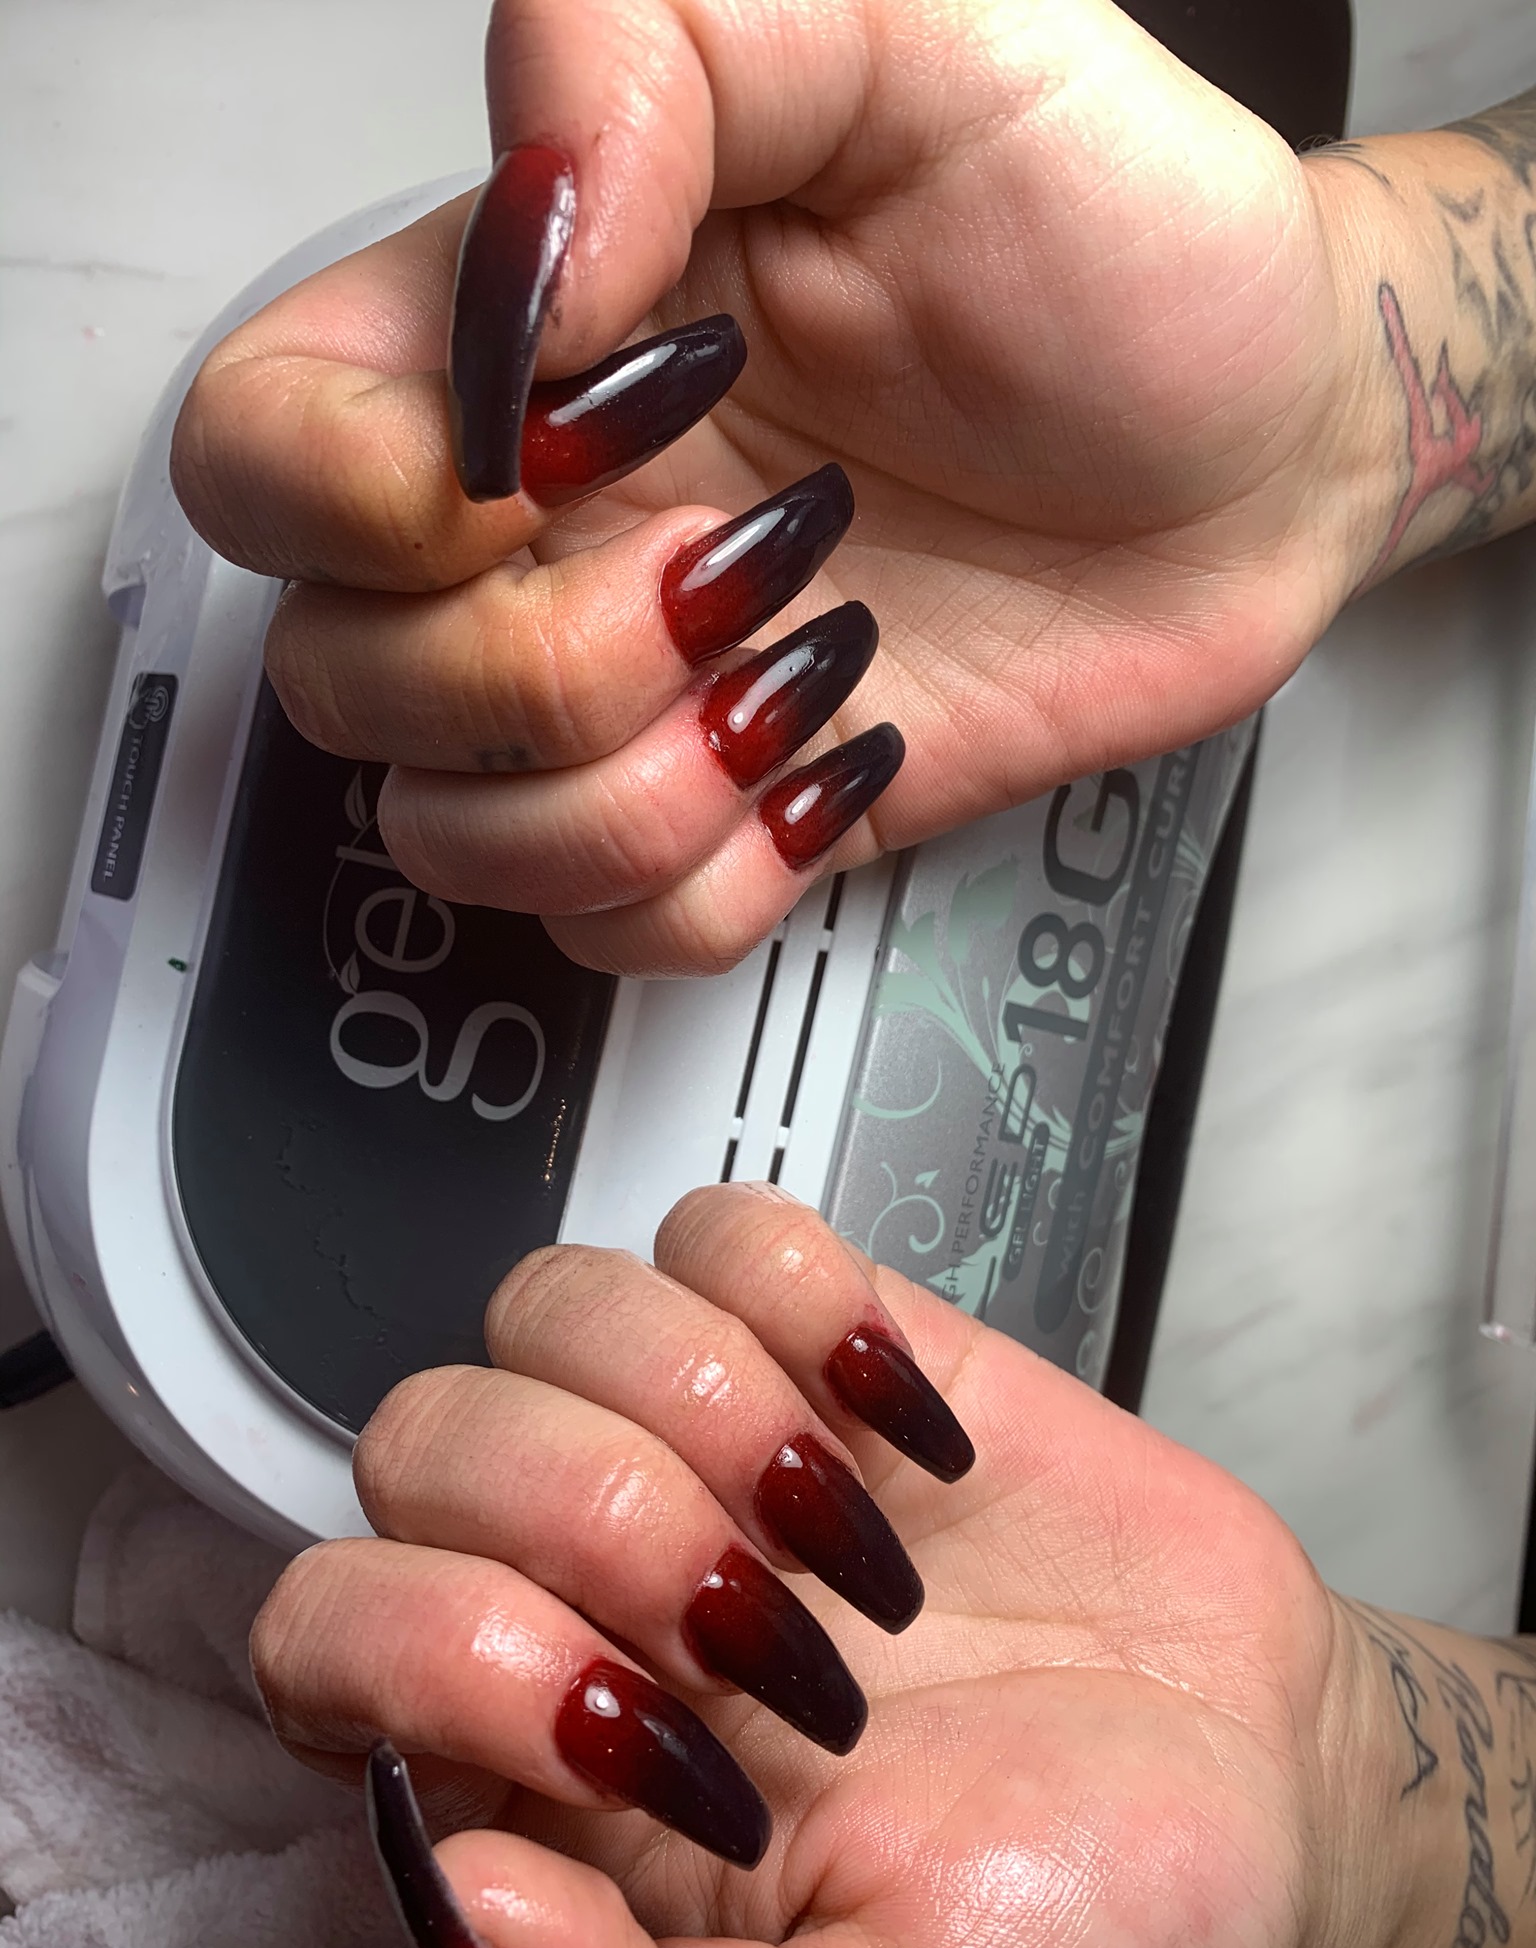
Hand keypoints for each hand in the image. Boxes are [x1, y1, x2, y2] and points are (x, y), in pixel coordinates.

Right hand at [171, 0, 1373, 976]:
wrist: (1264, 440)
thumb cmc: (1120, 240)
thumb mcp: (917, 32)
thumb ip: (661, 45)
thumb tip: (527, 258)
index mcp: (531, 334)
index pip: (263, 452)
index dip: (365, 495)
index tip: (574, 439)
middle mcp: (552, 525)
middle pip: (337, 679)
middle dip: (538, 665)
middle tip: (740, 556)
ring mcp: (637, 689)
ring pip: (457, 839)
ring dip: (627, 792)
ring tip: (798, 660)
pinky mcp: (734, 811)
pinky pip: (615, 930)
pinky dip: (717, 877)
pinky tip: (828, 748)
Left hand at [250, 1183, 1394, 1947]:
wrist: (1259, 1800)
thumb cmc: (1072, 1940)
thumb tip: (462, 1897)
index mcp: (548, 1768)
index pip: (328, 1629)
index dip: (450, 1655)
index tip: (655, 1751)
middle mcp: (588, 1583)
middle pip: (424, 1433)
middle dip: (596, 1522)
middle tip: (771, 1638)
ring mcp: (707, 1439)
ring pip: (553, 1300)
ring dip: (704, 1407)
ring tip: (850, 1536)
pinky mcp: (831, 1337)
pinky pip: (725, 1230)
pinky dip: (808, 1305)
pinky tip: (902, 1429)